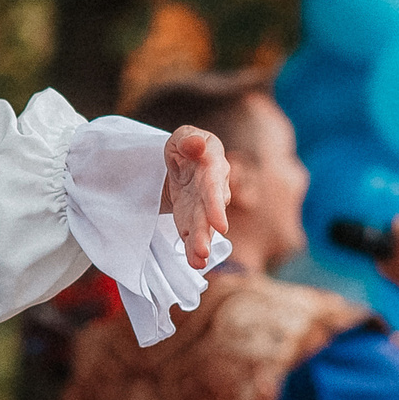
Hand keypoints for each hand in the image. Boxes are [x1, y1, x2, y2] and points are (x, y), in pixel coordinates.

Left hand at [158, 126, 229, 270]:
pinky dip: (193, 249)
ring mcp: (203, 206)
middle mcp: (213, 188)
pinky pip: (193, 234)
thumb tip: (196, 145)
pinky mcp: (192, 219)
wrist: (179, 163)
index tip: (219, 225)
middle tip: (203, 251)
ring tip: (198, 261)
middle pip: (209, 212)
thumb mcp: (182, 136)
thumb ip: (188, 139)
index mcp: (213, 164)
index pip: (214, 184)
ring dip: (201, 244)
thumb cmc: (184, 146)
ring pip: (203, 227)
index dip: (216, 205)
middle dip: (206, 232)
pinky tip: (195, 263)